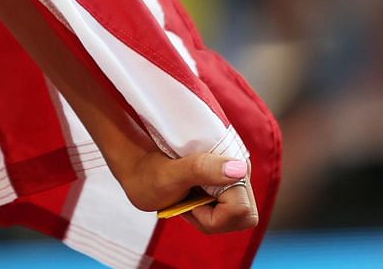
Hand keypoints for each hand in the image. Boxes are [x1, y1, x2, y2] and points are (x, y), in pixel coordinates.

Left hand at [114, 148, 258, 235]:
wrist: (137, 166)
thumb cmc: (148, 171)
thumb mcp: (169, 174)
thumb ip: (201, 168)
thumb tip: (239, 169)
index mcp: (229, 163)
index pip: (240, 209)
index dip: (213, 215)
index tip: (188, 200)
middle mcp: (237, 171)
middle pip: (245, 217)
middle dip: (215, 219)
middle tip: (188, 205)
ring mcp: (233, 181)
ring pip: (239, 219)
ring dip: (211, 218)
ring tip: (188, 201)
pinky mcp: (227, 189)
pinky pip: (230, 216)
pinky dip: (209, 215)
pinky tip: (191, 201)